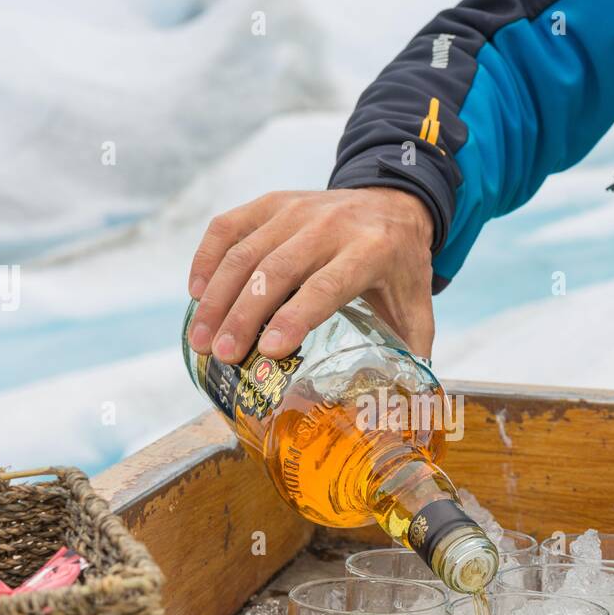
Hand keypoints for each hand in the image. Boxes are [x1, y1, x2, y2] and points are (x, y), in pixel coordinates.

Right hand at [186, 187, 435, 361]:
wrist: (395, 202)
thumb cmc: (401, 266)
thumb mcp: (417, 306)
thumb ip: (411, 354)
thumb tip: (400, 413)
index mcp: (371, 251)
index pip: (325, 284)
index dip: (295, 316)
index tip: (268, 351)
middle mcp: (331, 225)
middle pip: (276, 270)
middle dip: (242, 314)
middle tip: (221, 355)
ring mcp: (297, 209)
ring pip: (246, 250)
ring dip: (217, 296)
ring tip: (200, 339)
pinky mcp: (273, 202)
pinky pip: (229, 226)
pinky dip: (207, 258)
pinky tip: (195, 294)